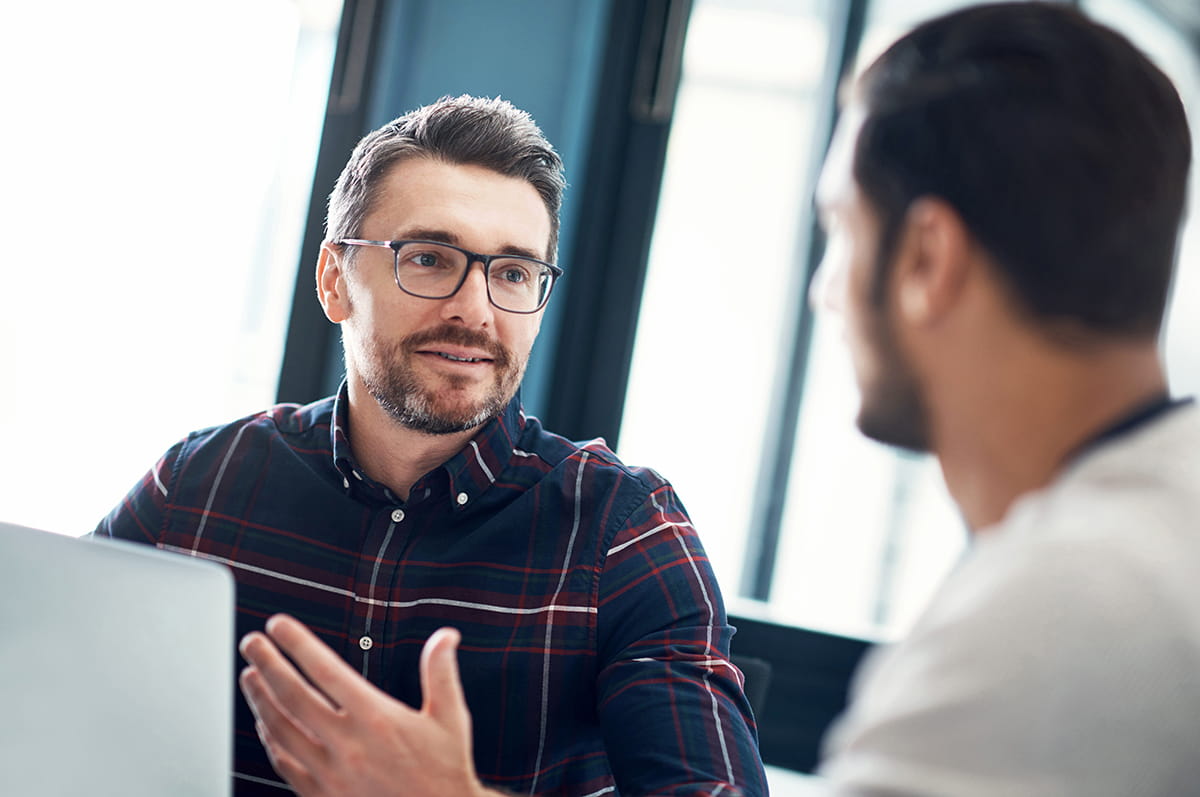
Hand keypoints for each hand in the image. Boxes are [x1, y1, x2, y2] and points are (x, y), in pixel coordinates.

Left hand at [239, 614, 498, 796]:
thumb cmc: (444, 772)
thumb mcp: (450, 719)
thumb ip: (441, 673)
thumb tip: (444, 637)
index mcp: (376, 719)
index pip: (325, 671)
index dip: (297, 644)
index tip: (278, 624)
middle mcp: (347, 745)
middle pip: (292, 696)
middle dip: (267, 664)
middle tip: (252, 643)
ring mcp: (330, 773)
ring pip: (281, 730)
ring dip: (260, 700)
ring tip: (250, 677)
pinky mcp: (321, 796)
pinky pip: (284, 764)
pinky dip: (270, 740)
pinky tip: (266, 724)